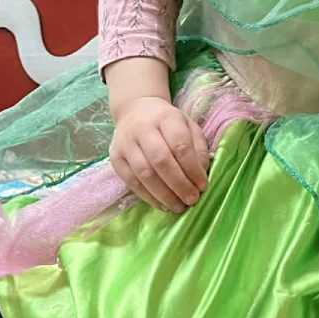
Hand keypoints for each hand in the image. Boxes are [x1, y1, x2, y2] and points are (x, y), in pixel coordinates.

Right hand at [109, 96, 209, 211]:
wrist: (134, 111)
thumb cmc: (167, 123)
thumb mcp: (188, 126)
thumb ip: (198, 148)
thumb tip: (201, 174)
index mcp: (166, 117)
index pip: (180, 145)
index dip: (192, 168)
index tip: (202, 186)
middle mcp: (143, 128)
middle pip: (160, 160)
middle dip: (178, 184)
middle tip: (191, 200)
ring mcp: (126, 143)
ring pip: (144, 173)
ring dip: (163, 194)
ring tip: (178, 206)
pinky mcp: (116, 157)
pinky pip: (131, 181)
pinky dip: (148, 197)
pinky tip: (162, 204)